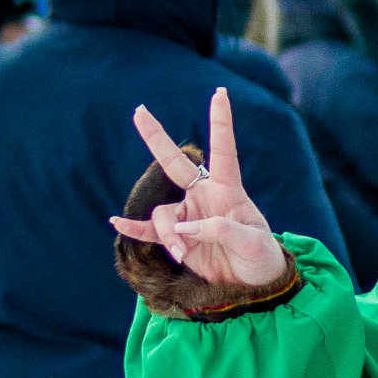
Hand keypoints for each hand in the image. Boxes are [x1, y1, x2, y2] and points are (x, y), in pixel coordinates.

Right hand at [111, 88, 287, 286]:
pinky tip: (116, 222)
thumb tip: (187, 226)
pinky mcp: (177, 238)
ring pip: (164, 216)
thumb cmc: (261, 257)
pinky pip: (150, 229)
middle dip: (156, 138)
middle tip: (139, 111)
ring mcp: (188, 215)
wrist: (254, 282)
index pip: (224, 152)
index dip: (221, 123)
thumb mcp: (253, 243)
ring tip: (183, 254)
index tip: (220, 94)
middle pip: (175, 164)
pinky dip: (134, 228)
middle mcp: (204, 196)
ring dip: (169, 235)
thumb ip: (223, 230)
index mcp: (229, 190)